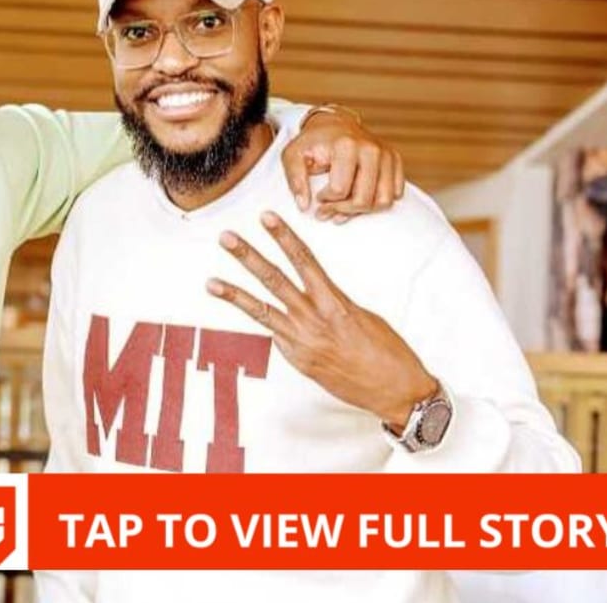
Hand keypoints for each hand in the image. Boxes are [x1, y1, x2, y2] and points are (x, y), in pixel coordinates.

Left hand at [205, 211, 434, 428]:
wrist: (395, 390)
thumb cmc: (386, 351)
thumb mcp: (361, 315)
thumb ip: (330, 302)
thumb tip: (312, 295)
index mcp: (334, 302)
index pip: (303, 260)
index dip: (284, 236)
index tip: (266, 217)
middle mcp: (314, 319)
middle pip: (274, 280)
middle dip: (248, 257)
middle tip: (226, 238)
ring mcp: (302, 342)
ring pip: (262, 311)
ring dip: (234, 294)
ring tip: (211, 281)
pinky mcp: (297, 360)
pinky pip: (276, 335)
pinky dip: (266, 323)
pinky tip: (252, 315)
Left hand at [282, 109, 404, 222]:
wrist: (334, 124)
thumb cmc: (313, 142)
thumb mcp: (292, 155)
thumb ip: (294, 179)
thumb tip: (304, 206)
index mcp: (345, 145)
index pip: (340, 190)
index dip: (326, 201)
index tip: (318, 198)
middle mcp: (370, 149)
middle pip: (364, 200)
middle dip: (343, 211)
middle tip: (328, 210)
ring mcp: (386, 154)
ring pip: (383, 201)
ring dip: (362, 211)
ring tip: (344, 208)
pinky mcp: (395, 160)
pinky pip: (395, 194)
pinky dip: (378, 202)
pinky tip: (360, 197)